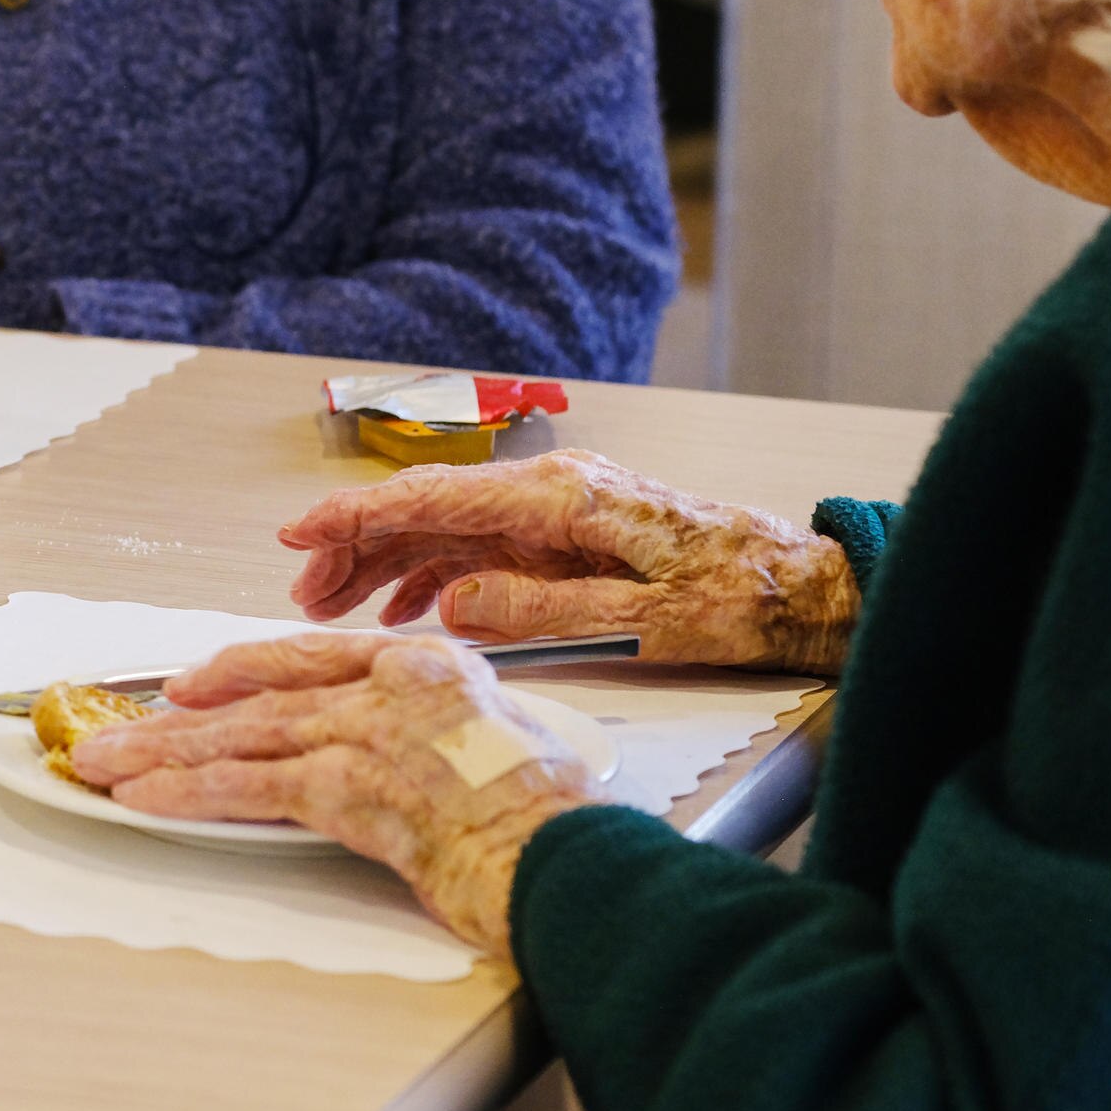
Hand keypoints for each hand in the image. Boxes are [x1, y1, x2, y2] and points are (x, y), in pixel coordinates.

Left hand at [69, 632, 593, 956]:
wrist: (573, 863)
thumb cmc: (553, 825)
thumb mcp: (501, 748)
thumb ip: (438, 736)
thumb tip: (402, 756)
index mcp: (429, 667)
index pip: (311, 655)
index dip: (240, 669)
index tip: (192, 683)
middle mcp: (391, 686)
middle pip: (261, 694)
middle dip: (179, 717)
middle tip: (119, 730)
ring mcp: (367, 732)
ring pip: (241, 735)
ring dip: (162, 755)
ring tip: (104, 767)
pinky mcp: (350, 788)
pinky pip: (249, 786)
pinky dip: (190, 793)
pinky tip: (146, 800)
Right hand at [282, 449, 856, 675]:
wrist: (810, 587)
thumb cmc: (743, 599)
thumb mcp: (643, 619)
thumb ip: (540, 612)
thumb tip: (453, 605)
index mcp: (562, 498)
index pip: (433, 497)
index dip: (356, 516)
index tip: (300, 533)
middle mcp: (552, 491)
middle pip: (426, 510)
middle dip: (355, 547)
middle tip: (305, 593)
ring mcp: (558, 512)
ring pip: (445, 529)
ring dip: (385, 564)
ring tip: (336, 607)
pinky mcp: (570, 536)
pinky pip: (481, 547)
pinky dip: (433, 574)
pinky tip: (405, 609)